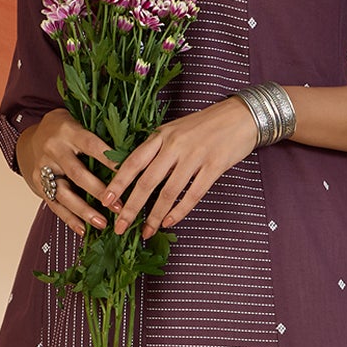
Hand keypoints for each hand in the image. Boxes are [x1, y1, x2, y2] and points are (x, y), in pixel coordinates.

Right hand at [19, 108, 119, 234]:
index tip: (127, 173)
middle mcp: (53, 149)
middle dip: (99, 192)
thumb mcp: (79, 121)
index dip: (108, 159)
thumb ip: (100, 133)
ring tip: (102, 223)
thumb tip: (131, 150)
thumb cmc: (66, 130)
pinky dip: (69, 219)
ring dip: (84, 211)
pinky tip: (83, 230)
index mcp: (68, 130)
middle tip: (118, 207)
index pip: (90, 145)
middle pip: (77, 173)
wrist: (32, 137)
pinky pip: (54, 204)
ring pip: (63, 193)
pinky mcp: (38, 184)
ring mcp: (44, 168)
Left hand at [102, 98, 261, 238]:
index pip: (133, 161)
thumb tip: (136, 175)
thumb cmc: (205, 125)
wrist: (240, 115)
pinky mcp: (214, 166)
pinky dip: (179, 211)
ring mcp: (195, 156)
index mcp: (161, 135)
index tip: (105, 200)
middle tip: (120, 226)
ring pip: (169, 192)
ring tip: (146, 231)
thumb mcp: (174, 130)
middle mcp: (175, 145)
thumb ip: (156, 149)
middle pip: (147, 181)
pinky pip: (193, 194)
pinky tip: (169, 222)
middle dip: (131, 207)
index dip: (118, 183)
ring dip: (155, 215)